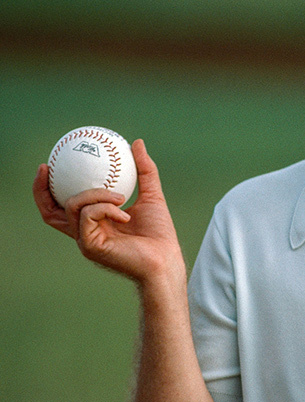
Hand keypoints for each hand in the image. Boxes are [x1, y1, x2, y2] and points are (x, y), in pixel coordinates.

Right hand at [33, 139, 184, 285]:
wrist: (165, 259)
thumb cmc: (159, 233)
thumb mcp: (152, 195)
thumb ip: (145, 170)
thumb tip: (136, 142)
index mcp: (93, 222)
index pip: (62, 206)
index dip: (49, 187)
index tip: (51, 164)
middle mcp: (84, 232)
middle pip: (50, 212)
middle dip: (42, 189)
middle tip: (48, 167)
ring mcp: (85, 240)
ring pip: (74, 206)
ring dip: (96, 194)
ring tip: (120, 196)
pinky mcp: (90, 246)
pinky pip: (88, 216)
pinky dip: (106, 208)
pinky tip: (125, 212)